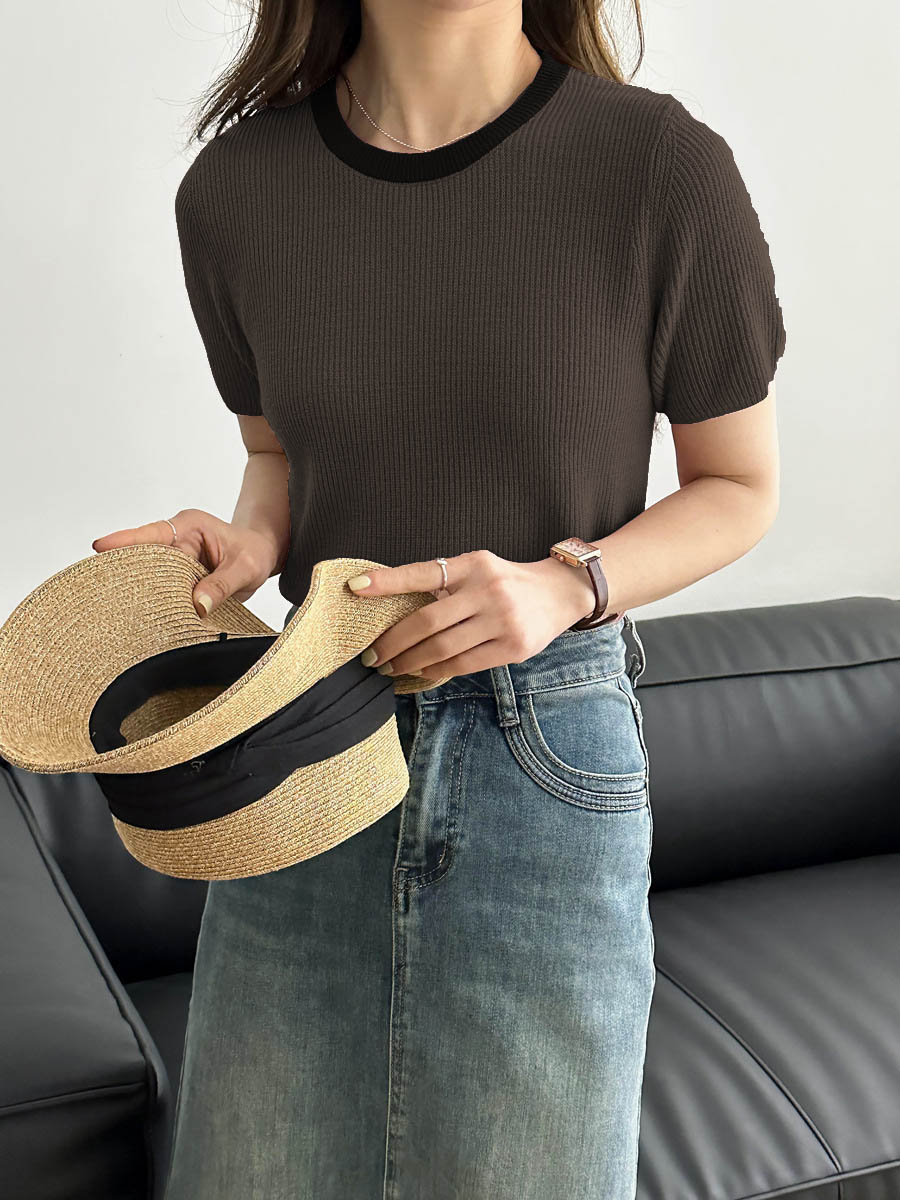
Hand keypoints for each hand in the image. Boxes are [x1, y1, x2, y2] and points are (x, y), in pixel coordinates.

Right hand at [92, 509, 282, 616]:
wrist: (261, 555)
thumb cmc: (254, 553)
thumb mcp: (246, 568)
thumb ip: (223, 585)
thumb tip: (199, 605)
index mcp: (190, 527)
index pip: (153, 534)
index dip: (125, 541)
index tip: (100, 547)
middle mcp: (176, 539)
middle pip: (142, 555)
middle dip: (125, 571)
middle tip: (104, 590)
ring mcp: (173, 557)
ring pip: (148, 574)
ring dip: (140, 590)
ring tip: (120, 608)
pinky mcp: (174, 575)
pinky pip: (159, 587)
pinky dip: (153, 599)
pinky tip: (142, 615)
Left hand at [346, 549, 597, 679]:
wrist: (560, 592)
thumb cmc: (507, 582)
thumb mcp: (478, 569)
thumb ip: (445, 584)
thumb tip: (395, 608)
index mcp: (473, 564)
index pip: (423, 572)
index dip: (387, 580)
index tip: (355, 587)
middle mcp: (488, 589)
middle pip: (427, 621)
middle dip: (394, 642)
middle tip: (372, 656)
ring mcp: (502, 619)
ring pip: (443, 648)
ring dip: (410, 662)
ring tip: (391, 669)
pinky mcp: (514, 647)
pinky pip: (465, 665)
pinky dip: (437, 672)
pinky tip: (421, 674)